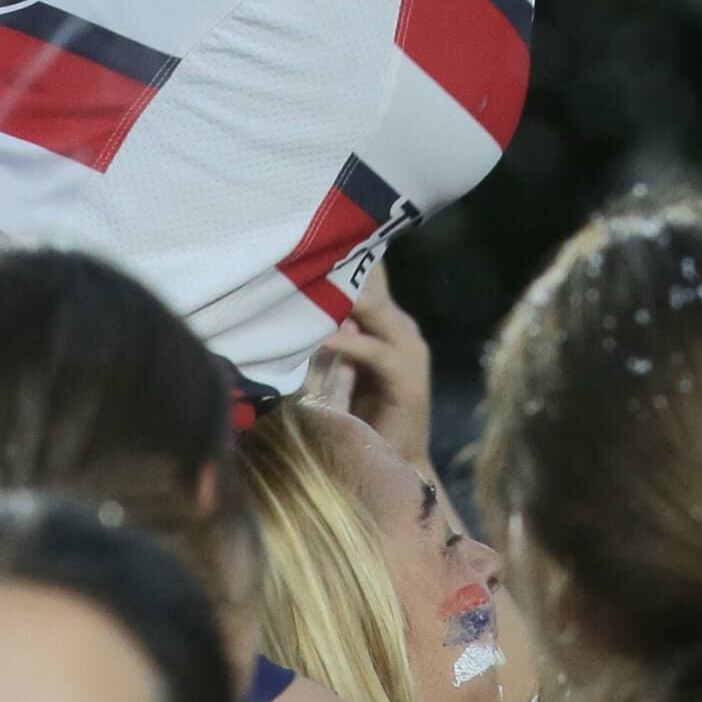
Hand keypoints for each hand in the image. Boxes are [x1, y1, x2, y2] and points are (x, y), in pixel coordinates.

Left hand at [302, 260, 436, 474]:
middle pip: (371, 281)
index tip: (306, 235)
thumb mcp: (342, 367)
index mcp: (389, 321)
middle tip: (300, 245)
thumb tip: (292, 306)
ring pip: (372, 307)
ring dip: (338, 295)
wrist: (397, 466)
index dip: (343, 254)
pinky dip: (341, 342)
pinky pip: (369, 349)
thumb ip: (330, 335)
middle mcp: (401, 326)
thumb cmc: (363, 417)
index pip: (370, 275)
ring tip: (304, 278)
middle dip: (337, 265)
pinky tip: (318, 336)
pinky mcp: (406, 374)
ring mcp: (408, 348)